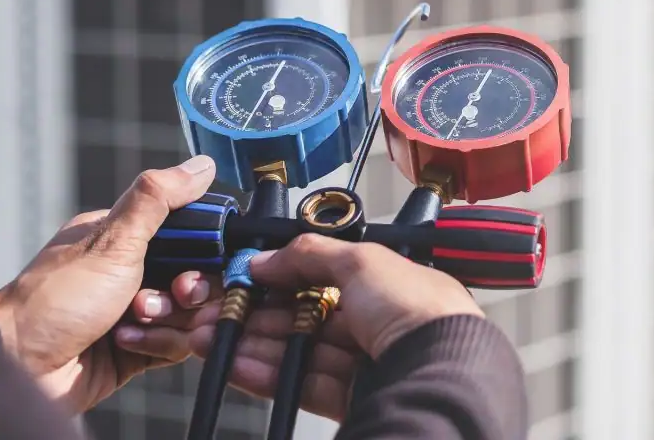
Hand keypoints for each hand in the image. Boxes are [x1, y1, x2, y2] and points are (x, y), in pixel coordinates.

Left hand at [0, 155, 220, 412]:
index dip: (205, 250)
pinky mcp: (139, 348)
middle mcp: (132, 272)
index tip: (202, 262)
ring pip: (190, 314)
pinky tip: (126, 342)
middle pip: (196, 277)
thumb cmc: (56, 301)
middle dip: (188, 291)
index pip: (190, 235)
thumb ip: (159, 199)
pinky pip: (176, 344)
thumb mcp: (113, 241)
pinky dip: (158, 344)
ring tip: (136, 321)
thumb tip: (201, 165)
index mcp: (125, 238)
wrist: (24, 368)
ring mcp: (136, 311)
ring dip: (169, 320)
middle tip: (174, 295)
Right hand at [187, 234, 482, 419]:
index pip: (326, 278)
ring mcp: (369, 364)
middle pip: (309, 317)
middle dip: (260, 314)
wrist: (439, 373)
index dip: (285, 277)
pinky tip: (239, 364)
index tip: (248, 278)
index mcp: (392, 286)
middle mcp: (383, 324)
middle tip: (221, 311)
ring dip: (255, 343)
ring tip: (214, 337)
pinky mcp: (356, 398)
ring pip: (302, 352)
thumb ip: (311, 255)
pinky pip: (303, 384)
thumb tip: (270, 256)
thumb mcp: (363, 261)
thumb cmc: (422, 313)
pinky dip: (269, 374)